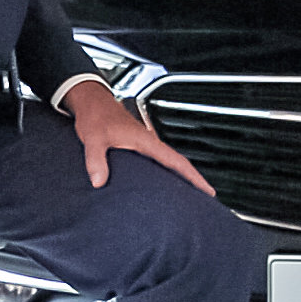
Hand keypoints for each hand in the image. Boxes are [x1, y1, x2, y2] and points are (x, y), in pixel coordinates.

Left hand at [63, 79, 214, 195]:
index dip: (194, 177)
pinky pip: (158, 162)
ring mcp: (144, 144)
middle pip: (179, 164)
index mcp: (146, 141)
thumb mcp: (93, 138)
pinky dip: (167, 172)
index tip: (208, 190)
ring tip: (190, 194)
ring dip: (182, 177)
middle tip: (205, 198)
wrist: (92, 103)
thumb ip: (96, 160)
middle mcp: (149, 142)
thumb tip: (99, 181)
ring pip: (169, 163)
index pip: (177, 162)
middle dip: (194, 180)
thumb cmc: (96, 116)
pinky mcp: (137, 146)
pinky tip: (164, 182)